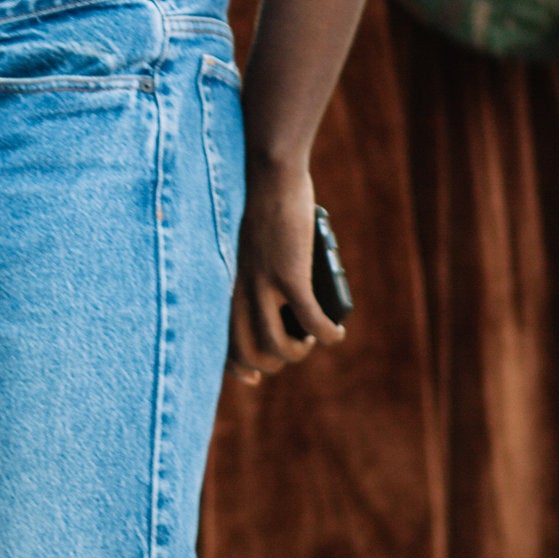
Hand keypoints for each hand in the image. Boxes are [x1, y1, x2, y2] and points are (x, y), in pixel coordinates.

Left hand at [228, 160, 341, 383]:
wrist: (271, 178)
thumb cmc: (263, 209)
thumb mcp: (249, 250)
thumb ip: (253, 275)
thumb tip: (279, 299)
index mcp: (227, 287)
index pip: (220, 343)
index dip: (237, 368)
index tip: (253, 379)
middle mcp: (240, 292)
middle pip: (250, 354)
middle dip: (273, 363)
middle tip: (295, 348)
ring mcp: (264, 285)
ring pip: (278, 346)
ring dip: (300, 351)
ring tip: (313, 338)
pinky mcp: (290, 276)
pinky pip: (311, 321)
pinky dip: (328, 335)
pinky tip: (337, 334)